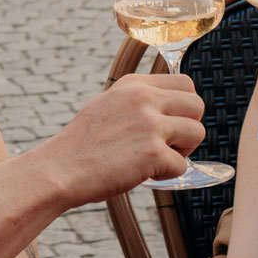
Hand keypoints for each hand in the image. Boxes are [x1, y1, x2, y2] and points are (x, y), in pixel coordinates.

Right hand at [41, 74, 205, 203]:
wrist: (60, 169)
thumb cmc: (82, 145)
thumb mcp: (107, 105)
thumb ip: (138, 101)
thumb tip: (170, 106)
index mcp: (133, 85)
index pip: (184, 83)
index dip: (184, 107)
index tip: (170, 123)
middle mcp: (144, 98)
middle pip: (197, 105)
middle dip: (189, 127)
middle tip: (169, 144)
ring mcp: (149, 124)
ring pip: (197, 133)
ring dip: (183, 151)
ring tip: (158, 159)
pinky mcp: (152, 152)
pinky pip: (182, 165)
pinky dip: (167, 175)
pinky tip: (144, 174)